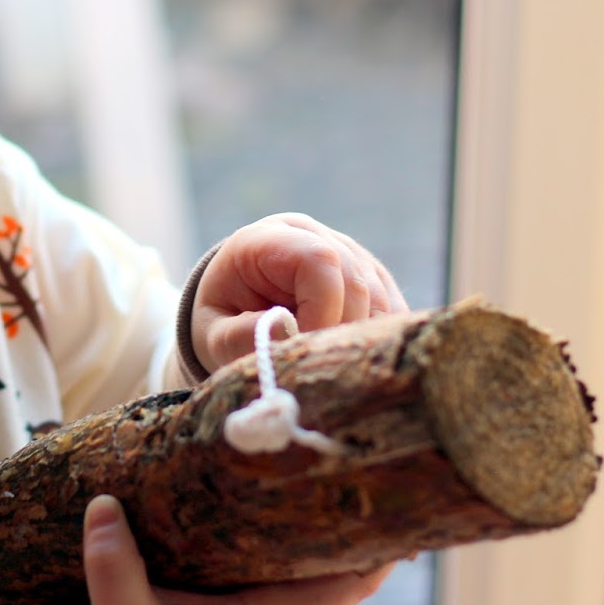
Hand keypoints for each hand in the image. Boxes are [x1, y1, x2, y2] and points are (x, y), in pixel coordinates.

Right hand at [45, 496, 389, 604]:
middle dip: (340, 522)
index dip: (382, 551)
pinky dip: (275, 544)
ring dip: (306, 533)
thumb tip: (104, 505)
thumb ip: (114, 566)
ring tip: (309, 476)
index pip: (348, 587)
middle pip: (331, 570)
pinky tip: (258, 512)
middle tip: (346, 464)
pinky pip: (273, 574)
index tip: (400, 504)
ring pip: (300, 573)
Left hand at [192, 213, 406, 374]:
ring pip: (381, 300)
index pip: (319, 260)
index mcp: (269, 239)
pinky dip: (374, 342)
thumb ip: (239, 335)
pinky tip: (348, 359)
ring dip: (360, 341)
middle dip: (340, 333)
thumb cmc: (221, 318)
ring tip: (327, 366)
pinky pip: (392, 313)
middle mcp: (314, 236)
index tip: (304, 348)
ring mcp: (348, 254)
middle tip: (316, 368)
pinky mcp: (372, 279)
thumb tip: (286, 332)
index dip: (322, 309)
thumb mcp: (211, 332)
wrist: (235, 305)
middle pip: (356, 282)